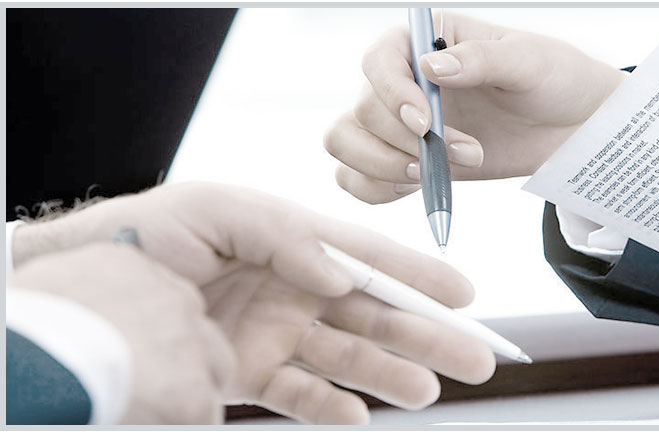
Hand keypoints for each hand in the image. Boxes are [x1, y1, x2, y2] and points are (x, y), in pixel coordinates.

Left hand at [12, 182, 494, 423]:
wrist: (91, 287)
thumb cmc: (151, 232)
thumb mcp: (219, 207)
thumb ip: (285, 235)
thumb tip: (337, 275)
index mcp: (294, 244)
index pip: (369, 261)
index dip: (419, 278)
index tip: (466, 296)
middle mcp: (294, 290)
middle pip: (374, 317)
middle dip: (427, 336)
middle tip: (478, 356)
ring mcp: (273, 335)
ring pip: (347, 360)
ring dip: (391, 376)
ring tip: (429, 390)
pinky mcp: (247, 374)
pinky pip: (300, 396)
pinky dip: (331, 409)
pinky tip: (360, 417)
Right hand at [324, 13, 624, 203]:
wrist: (572, 126)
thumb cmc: (554, 79)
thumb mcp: (529, 61)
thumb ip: (482, 59)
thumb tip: (431, 67)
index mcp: (424, 41)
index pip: (379, 61)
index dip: (393, 94)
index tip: (426, 124)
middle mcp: (402, 81)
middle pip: (362, 111)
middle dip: (406, 142)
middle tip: (466, 154)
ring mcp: (398, 124)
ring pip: (346, 143)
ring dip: (383, 167)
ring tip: (434, 175)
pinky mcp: (405, 160)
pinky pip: (358, 178)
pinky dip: (375, 189)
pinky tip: (419, 188)